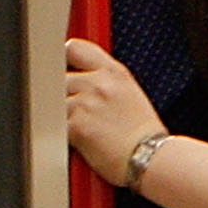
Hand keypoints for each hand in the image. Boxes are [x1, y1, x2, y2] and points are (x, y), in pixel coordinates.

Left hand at [65, 38, 161, 182]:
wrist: (153, 159)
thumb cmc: (145, 136)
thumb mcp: (130, 94)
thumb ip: (104, 81)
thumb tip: (80, 78)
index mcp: (114, 72)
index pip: (75, 48)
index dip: (65, 59)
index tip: (65, 70)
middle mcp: (98, 83)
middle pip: (59, 78)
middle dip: (64, 95)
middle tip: (80, 112)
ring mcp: (85, 103)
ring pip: (53, 102)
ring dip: (62, 116)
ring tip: (85, 129)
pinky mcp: (75, 125)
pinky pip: (54, 124)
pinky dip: (63, 134)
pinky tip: (81, 141)